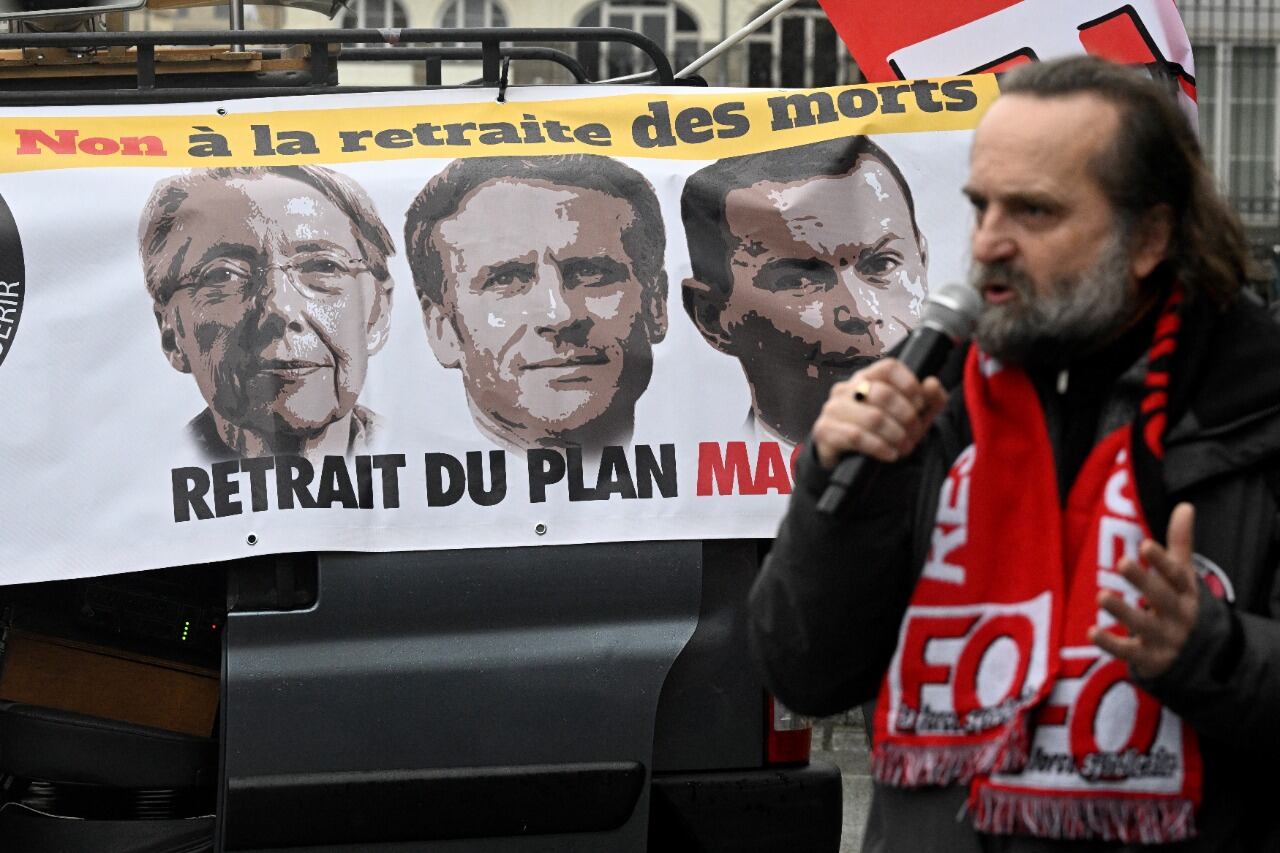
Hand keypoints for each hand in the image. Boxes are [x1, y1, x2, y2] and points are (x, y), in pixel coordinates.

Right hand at [811, 358, 947, 469]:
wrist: (849, 460)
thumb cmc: (882, 432)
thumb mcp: (912, 417)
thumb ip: (929, 400)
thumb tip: (932, 383)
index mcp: (867, 378)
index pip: (888, 367)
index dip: (909, 385)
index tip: (920, 404)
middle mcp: (847, 388)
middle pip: (883, 393)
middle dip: (906, 417)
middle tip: (914, 434)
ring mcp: (833, 408)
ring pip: (872, 417)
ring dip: (895, 435)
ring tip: (904, 447)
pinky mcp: (825, 430)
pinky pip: (856, 436)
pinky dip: (879, 447)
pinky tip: (889, 454)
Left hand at [1089, 502, 1199, 678]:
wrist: (1199, 656)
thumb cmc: (1181, 604)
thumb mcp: (1184, 576)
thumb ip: (1181, 543)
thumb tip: (1185, 505)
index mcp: (1187, 593)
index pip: (1177, 576)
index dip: (1163, 561)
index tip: (1146, 544)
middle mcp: (1179, 616)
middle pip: (1162, 598)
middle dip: (1143, 581)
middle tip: (1122, 562)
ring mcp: (1166, 639)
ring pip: (1145, 625)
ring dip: (1124, 612)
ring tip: (1101, 596)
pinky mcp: (1150, 659)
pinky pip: (1130, 652)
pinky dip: (1111, 644)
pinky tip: (1092, 632)